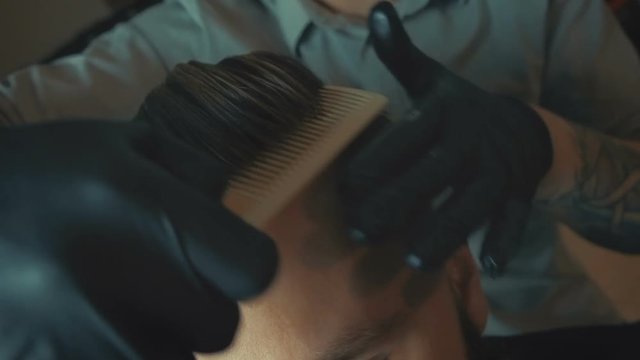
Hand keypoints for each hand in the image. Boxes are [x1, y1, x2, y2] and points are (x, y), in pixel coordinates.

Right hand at [0, 121, 276, 358]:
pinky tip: (81, 325)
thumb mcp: (115, 143)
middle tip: (155, 280)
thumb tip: (229, 208)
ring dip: (158, 338)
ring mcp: (84, 345)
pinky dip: (118, 351)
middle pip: (219, 325)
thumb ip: (192, 170)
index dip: (241, 264)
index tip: (221, 257)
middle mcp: (118, 285)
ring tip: (110, 303)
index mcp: (142, 212)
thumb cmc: (32, 174)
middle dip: (198, 304)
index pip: (253, 269)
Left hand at [342, 2, 551, 275]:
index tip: (346, 188)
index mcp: (444, 112)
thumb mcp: (432, 78)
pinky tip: (490, 267)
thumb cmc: (460, 108)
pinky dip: (505, 240)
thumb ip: (400, 52)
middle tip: (361, 232)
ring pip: (473, 202)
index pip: (406, 137)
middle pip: (435, 173)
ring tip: (412, 259)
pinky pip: (516, 217)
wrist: (522, 127)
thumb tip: (376, 8)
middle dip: (398, 203)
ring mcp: (498, 169)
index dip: (376, 163)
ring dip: (446, 230)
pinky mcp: (519, 193)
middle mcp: (471, 140)